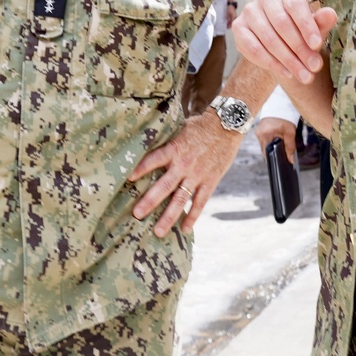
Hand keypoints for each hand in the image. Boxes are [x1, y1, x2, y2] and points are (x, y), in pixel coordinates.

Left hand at [128, 110, 242, 237]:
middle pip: (164, 186)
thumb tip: (148, 143)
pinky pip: (200, 203)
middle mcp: (184, 165)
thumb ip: (167, 141)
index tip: (128, 178)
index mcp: (174, 149)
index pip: (153, 160)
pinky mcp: (210, 182)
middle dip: (149, 201)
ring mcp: (197, 175)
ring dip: (168, 216)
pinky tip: (185, 229)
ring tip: (158, 232)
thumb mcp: (180, 129)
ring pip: (180, 199)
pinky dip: (192, 216)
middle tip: (137, 214)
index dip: (140, 168)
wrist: (227, 124)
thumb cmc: (201, 125)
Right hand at [234, 0, 336, 84]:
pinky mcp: (239, 27)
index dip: (306, 26)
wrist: (284, 41)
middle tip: (314, 68)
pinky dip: (271, 63)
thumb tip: (331, 14)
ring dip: (287, 60)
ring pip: (268, 37)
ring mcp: (249, 11)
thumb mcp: (315, 27)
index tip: (317, 45)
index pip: (295, 5)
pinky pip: (253, 47)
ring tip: (304, 75)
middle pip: (281, 23)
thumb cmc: (302, 29)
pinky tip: (287, 72)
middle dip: (299, 48)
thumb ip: (321, 22)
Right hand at [255, 116, 296, 161]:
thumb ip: (290, 147)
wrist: (281, 105)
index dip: (272, 159)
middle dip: (272, 153)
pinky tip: (275, 140)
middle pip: (264, 149)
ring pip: (264, 144)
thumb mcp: (290, 133)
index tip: (278, 163)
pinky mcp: (259, 128)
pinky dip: (269, 140)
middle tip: (280, 155)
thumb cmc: (285, 118)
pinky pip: (263, 139)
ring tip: (278, 146)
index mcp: (265, 135)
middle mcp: (259, 133)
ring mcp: (258, 130)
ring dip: (270, 146)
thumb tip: (291, 161)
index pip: (266, 153)